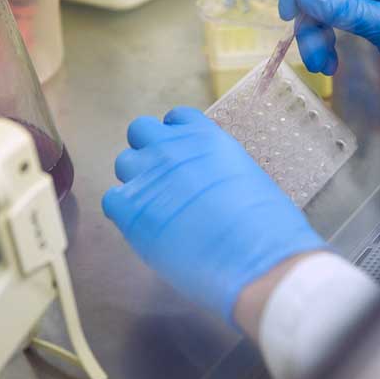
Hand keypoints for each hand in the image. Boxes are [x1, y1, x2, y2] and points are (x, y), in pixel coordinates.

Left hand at [102, 107, 325, 322]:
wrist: (256, 259)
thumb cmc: (267, 227)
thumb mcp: (249, 178)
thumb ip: (220, 170)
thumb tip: (211, 182)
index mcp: (207, 138)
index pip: (176, 118)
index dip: (175, 136)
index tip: (182, 154)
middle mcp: (173, 148)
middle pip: (140, 131)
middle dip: (149, 151)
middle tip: (164, 179)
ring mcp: (149, 176)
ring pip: (124, 163)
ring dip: (137, 180)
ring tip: (157, 207)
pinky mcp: (130, 209)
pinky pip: (112, 199)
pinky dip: (125, 212)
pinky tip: (147, 228)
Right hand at [279, 0, 379, 95]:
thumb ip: (350, 11)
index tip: (291, 11)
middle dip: (310, 17)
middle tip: (310, 53)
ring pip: (324, 1)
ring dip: (316, 33)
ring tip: (322, 65)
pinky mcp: (368, 5)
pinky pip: (335, 15)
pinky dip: (328, 38)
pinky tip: (331, 63)